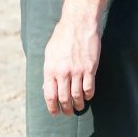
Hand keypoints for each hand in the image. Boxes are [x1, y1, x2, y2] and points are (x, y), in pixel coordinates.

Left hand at [43, 0, 102, 115]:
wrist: (78, 23)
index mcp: (50, 69)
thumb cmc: (62, 36)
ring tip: (79, 106)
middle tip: (69, 112)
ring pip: (77, 96)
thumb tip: (47, 88)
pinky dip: (88, 95)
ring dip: (78, 104)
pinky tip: (88, 96)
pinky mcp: (90, 69)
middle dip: (66, 109)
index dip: (52, 107)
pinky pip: (89, 88)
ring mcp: (77, 71)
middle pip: (64, 99)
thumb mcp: (49, 53)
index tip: (55, 113)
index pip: (50, 95)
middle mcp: (63, 72)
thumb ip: (49, 71)